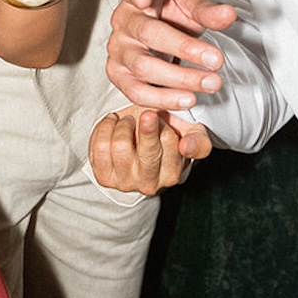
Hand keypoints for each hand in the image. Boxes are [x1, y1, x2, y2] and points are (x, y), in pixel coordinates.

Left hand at [89, 106, 211, 192]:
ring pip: (121, 146)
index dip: (167, 131)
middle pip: (147, 152)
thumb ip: (198, 141)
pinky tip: (113, 124)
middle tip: (147, 113)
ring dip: (124, 125)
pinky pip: (99, 147)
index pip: (173, 149)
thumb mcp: (189, 137)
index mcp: (173, 174)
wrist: (138, 149)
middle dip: (148, 128)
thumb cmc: (166, 137)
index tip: (163, 118)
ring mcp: (125, 183)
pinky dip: (105, 128)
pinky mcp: (104, 177)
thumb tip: (186, 146)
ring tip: (128, 121)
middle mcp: (150, 184)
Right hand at [106, 0, 237, 111]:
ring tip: (210, 83)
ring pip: (143, 68)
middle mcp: (122, 21)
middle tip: (216, 60)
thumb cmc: (172, 15)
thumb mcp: (191, 6)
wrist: (160, 33)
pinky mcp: (118, 75)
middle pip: (148, 34)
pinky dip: (164, 99)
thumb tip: (228, 15)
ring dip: (180, 79)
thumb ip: (208, 11)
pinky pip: (137, 92)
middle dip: (185, 49)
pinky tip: (188, 99)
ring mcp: (117, 49)